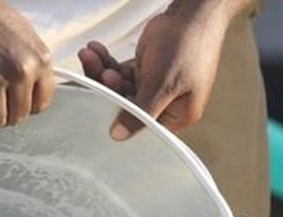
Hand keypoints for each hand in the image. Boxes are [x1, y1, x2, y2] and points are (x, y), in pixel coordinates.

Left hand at [78, 0, 247, 139]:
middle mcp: (163, 105)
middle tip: (93, 69)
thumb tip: (119, 136)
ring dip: (101, 71)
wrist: (192, 13)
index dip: (119, 118)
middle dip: (105, 87)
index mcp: (176, 116)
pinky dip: (106, 62)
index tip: (98, 104)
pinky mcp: (143, 71)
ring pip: (118, 88)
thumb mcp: (163, 84)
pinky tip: (95, 50)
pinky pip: (119, 72)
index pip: (141, 128)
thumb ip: (139, 111)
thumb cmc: (188, 47)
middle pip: (125, 106)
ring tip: (89, 54)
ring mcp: (152, 87)